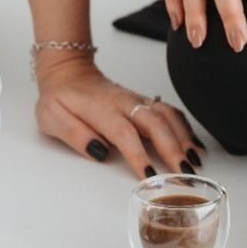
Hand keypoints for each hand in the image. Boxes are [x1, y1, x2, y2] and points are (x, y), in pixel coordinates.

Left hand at [34, 56, 204, 177]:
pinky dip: (185, 128)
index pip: (124, 133)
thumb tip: (98, 152)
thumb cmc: (59, 98)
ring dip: (184, 139)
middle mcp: (124, 103)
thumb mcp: (51, 118)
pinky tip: (194, 146)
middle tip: (183, 174)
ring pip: (168, 116)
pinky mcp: (144, 102)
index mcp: (101, 109)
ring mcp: (137, 101)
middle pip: (155, 123)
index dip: (138, 154)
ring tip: (194, 162)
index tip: (149, 175)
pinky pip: (170, 112)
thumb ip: (74, 134)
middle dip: (173, 149)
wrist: (68, 71)